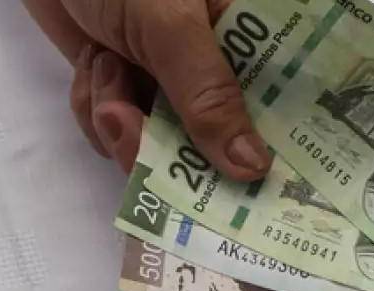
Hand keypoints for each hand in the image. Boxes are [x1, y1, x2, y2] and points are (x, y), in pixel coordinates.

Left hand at [24, 0, 270, 177]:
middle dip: (169, 146)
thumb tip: (254, 168)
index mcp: (250, 32)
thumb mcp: (170, 24)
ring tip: (106, 67)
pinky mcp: (126, 87)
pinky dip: (94, 107)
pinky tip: (90, 64)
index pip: (283, 103)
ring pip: (160, 147)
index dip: (270, 146)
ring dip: (120, 120)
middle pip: (219, 143)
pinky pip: (119, 131)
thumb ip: (209, 95)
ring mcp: (170, 79)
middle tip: (130, 122)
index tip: (253, 183)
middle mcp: (218, 62)